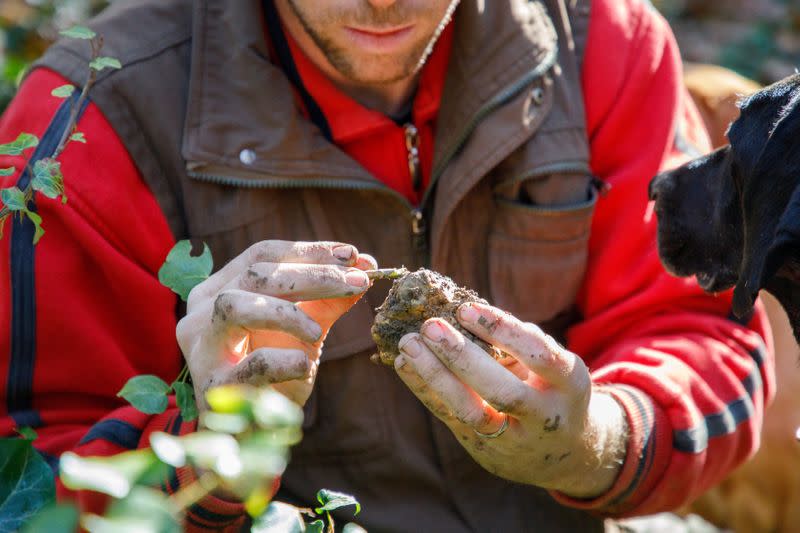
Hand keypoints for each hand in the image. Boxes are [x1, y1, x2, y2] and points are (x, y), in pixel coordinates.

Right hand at [177, 240, 374, 409]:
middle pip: (255, 275)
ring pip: (234, 306)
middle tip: (356, 282)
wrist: (251, 436)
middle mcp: (200, 314)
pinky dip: (285, 360)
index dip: (309, 251)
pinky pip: (252, 364)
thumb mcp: (304, 328)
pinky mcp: (215, 389)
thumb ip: (330, 298)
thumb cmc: (274, 375)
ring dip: (288, 312)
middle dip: (312, 275)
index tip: (353, 256)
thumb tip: (366, 266)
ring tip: (319, 332)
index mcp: (217, 291)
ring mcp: (203, 350)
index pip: (261, 255)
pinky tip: (305, 365)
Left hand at [394, 302, 627, 497]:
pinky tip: (406, 365)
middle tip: (430, 327)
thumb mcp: (550, 364)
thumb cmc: (550, 388)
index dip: (501, 330)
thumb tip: (460, 308)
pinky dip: (426, 390)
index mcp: (569, 383)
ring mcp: (515, 439)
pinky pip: (451, 419)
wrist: (563, 452)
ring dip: (435, 376)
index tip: (464, 309)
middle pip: (503, 391)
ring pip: (473, 413)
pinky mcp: (486, 450)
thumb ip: (515, 341)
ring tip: (409, 344)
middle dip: (462, 357)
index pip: (539, 355)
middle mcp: (546, 416)